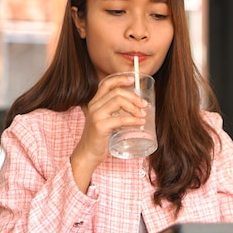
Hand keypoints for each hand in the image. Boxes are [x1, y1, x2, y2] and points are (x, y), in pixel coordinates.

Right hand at [70, 73, 147, 191]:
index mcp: (94, 102)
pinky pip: (121, 119)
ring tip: (143, 114)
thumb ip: (115, 112)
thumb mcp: (105, 120)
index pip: (106, 83)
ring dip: (135, 106)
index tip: (133, 79)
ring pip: (119, 101)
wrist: (87, 154)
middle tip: (144, 104)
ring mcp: (96, 115)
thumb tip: (136, 106)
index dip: (120, 79)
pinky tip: (140, 122)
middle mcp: (94, 106)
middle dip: (134, 96)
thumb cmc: (99, 138)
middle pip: (117, 92)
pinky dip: (133, 119)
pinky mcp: (100, 126)